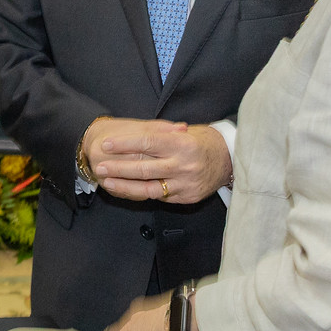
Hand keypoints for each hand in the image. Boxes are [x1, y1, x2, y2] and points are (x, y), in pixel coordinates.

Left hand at [83, 119, 229, 204]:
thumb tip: (129, 134)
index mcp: (182, 144)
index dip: (125, 144)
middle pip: (144, 168)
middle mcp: (183, 165)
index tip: (107, 144)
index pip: (147, 142)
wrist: (230, 160)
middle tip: (100, 166)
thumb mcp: (185, 132)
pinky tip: (126, 190)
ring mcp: (185, 184)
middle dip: (118, 168)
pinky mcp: (187, 197)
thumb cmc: (202, 142)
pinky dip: (141, 194)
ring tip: (107, 181)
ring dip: (124, 185)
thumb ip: (160, 133)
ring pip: (148, 188)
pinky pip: (159, 197)